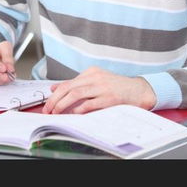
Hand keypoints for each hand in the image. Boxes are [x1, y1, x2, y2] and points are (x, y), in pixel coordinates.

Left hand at [42, 66, 156, 114]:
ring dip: (63, 105)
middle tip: (48, 110)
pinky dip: (79, 109)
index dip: (55, 94)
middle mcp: (96, 77)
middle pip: (69, 88)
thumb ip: (77, 84)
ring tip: (56, 113)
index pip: (67, 83)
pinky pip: (90, 103)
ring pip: (76, 94)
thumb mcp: (96, 81)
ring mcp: (103, 87)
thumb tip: (54, 88)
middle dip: (55, 100)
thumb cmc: (117, 87)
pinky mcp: (109, 98)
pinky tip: (73, 114)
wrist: (139, 90)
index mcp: (91, 72)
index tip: (47, 104)